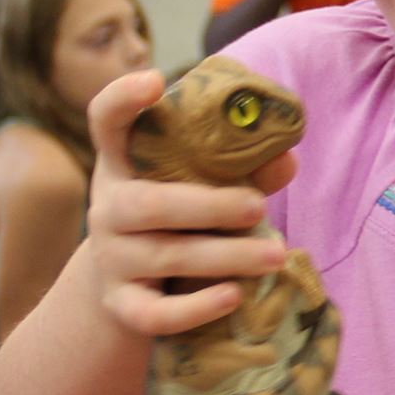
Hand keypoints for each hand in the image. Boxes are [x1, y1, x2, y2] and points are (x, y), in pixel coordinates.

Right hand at [82, 71, 300, 338]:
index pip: (107, 121)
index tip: (154, 80)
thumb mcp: (199, 186)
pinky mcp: (121, 306)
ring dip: (225, 256)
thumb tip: (287, 156)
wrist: (129, 285)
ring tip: (275, 255)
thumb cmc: (178, 219)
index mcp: (124, 163)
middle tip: (259, 207)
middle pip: (148, 205)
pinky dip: (195, 308)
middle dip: (209, 206)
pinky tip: (234, 297)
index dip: (122, 99)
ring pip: (165, 257)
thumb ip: (240, 170)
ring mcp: (111, 259)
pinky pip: (154, 314)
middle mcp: (109, 208)